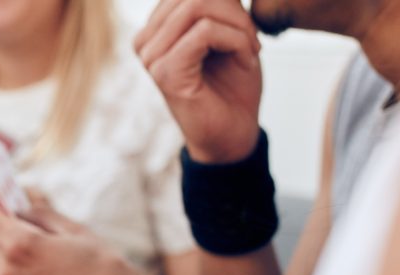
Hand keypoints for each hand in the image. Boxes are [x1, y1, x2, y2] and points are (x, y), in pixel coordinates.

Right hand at [136, 0, 262, 163]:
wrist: (234, 137)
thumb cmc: (232, 89)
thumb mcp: (229, 34)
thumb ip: (220, 6)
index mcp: (156, 30)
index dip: (226, 2)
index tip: (245, 29)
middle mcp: (146, 41)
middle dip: (235, 10)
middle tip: (254, 38)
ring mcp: (151, 57)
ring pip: (199, 6)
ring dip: (239, 25)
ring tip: (251, 50)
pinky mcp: (165, 71)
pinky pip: (206, 32)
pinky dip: (237, 41)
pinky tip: (246, 60)